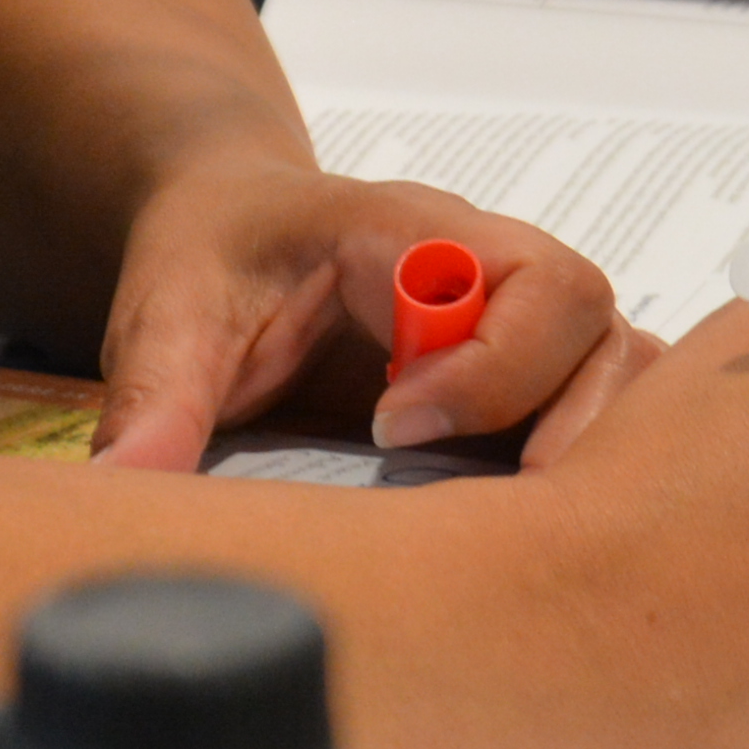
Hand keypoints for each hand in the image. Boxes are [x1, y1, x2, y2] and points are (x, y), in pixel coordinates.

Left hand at [80, 154, 641, 471]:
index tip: (394, 428)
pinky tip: (526, 524)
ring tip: (512, 525)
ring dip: (589, 447)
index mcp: (415, 232)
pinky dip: (593, 461)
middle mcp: (492, 268)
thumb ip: (154, 395)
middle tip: (475, 497)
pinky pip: (606, 408)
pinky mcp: (528, 378)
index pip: (524, 279)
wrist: (235, 224)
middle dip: (560, 419)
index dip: (487, 367)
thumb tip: (125, 487)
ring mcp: (523, 323)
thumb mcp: (169, 313)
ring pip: (623, 370)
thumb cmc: (218, 253)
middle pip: (596, 325)